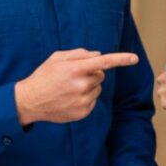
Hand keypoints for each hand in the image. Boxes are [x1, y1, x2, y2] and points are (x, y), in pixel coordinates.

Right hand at [15, 49, 138, 124]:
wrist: (30, 101)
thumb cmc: (44, 76)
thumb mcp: (57, 58)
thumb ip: (80, 53)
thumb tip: (99, 56)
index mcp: (76, 69)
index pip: (103, 62)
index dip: (121, 59)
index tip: (134, 58)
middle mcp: (82, 85)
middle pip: (100, 75)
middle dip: (91, 73)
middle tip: (72, 76)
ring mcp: (83, 101)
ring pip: (97, 88)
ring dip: (88, 86)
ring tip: (68, 89)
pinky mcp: (83, 112)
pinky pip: (93, 101)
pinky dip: (85, 98)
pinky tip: (69, 98)